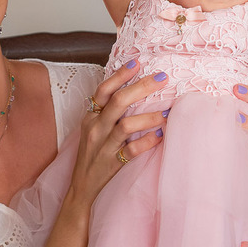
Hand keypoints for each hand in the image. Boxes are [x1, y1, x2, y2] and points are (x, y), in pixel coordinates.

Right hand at [68, 62, 166, 205]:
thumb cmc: (92, 152)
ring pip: (126, 125)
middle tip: (162, 78)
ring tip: (166, 113)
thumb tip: (132, 88)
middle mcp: (96, 127)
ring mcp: (104, 145)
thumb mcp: (93, 127)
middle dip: (142, 87)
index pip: (104, 90)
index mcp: (90, 116)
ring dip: (149, 117)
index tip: (137, 62)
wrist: (81, 184)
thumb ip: (107, 110)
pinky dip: (148, 142)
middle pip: (118, 101)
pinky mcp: (112, 163)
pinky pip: (132, 150)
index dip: (120, 74)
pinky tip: (160, 135)